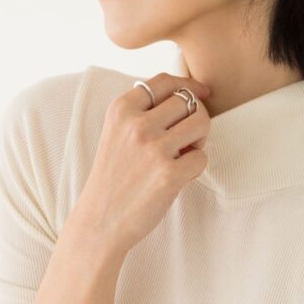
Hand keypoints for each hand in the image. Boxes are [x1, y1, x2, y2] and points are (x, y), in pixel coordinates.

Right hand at [73, 73, 211, 255]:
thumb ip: (144, 112)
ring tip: (183, 156)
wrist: (100, 221)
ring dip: (199, 140)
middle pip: (189, 101)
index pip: (165, 81)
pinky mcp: (169, 174)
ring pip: (202, 123)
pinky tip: (178, 177)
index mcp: (121, 109)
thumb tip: (192, 94)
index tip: (203, 93)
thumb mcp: (117, 133)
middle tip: (186, 140)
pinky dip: (195, 168)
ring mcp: (153, 148)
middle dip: (195, 117)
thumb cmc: (114, 177)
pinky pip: (202, 158)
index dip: (189, 85)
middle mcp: (136, 124)